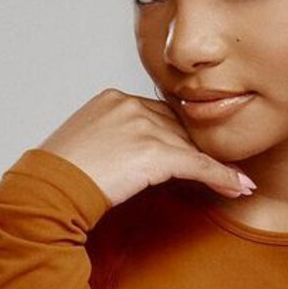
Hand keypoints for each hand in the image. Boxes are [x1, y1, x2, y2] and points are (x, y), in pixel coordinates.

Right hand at [35, 87, 256, 211]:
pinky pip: (198, 164)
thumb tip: (127, 158)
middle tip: (227, 169)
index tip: (196, 153)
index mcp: (113, 99)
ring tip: (239, 183)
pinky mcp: (154, 153)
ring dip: (218, 167)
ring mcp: (143, 127)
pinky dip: (221, 176)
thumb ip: (112, 141)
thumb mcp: (85, 146)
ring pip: (193, 146)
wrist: (49, 189)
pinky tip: (238, 187)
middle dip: (203, 150)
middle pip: (179, 128)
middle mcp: (130, 106)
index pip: (158, 115)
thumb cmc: (59, 177)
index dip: (180, 138)